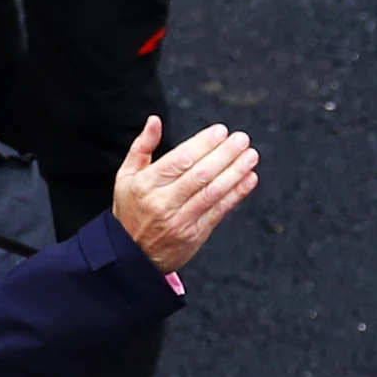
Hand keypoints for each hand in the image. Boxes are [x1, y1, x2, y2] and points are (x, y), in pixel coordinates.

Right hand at [110, 117, 258, 273]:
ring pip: (212, 192)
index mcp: (146, 184)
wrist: (132, 256)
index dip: (203, 144)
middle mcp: (163, 202)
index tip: (221, 131)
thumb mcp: (126, 176)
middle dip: (224, 155)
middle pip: (200, 174)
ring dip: (235, 172)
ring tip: (251, 156)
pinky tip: (249, 179)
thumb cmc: (131, 210)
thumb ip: (142, 146)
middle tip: (242, 139)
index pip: (180, 160)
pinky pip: (219, 211)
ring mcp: (180, 220)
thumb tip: (155, 120)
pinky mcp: (194, 235)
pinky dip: (237, 194)